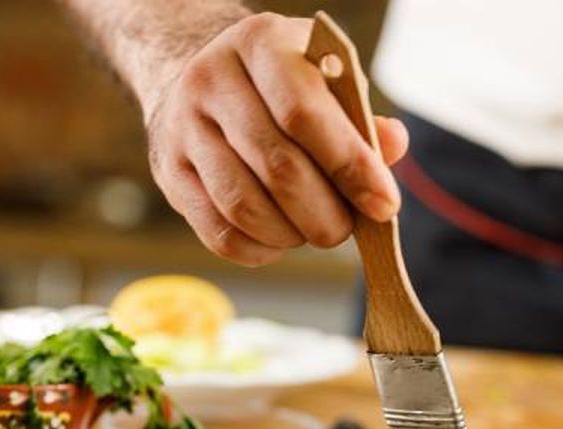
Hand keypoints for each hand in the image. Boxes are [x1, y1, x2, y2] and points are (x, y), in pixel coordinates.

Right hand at [141, 13, 408, 265]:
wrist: (199, 77)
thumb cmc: (280, 85)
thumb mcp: (323, 79)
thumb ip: (359, 116)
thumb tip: (393, 146)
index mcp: (260, 44)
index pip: (303, 112)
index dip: (349, 165)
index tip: (384, 204)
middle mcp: (212, 80)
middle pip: (276, 167)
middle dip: (324, 213)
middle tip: (344, 228)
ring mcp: (182, 128)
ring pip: (244, 207)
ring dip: (291, 234)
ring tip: (311, 229)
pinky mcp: (170, 174)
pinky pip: (219, 233)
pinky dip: (260, 249)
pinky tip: (279, 239)